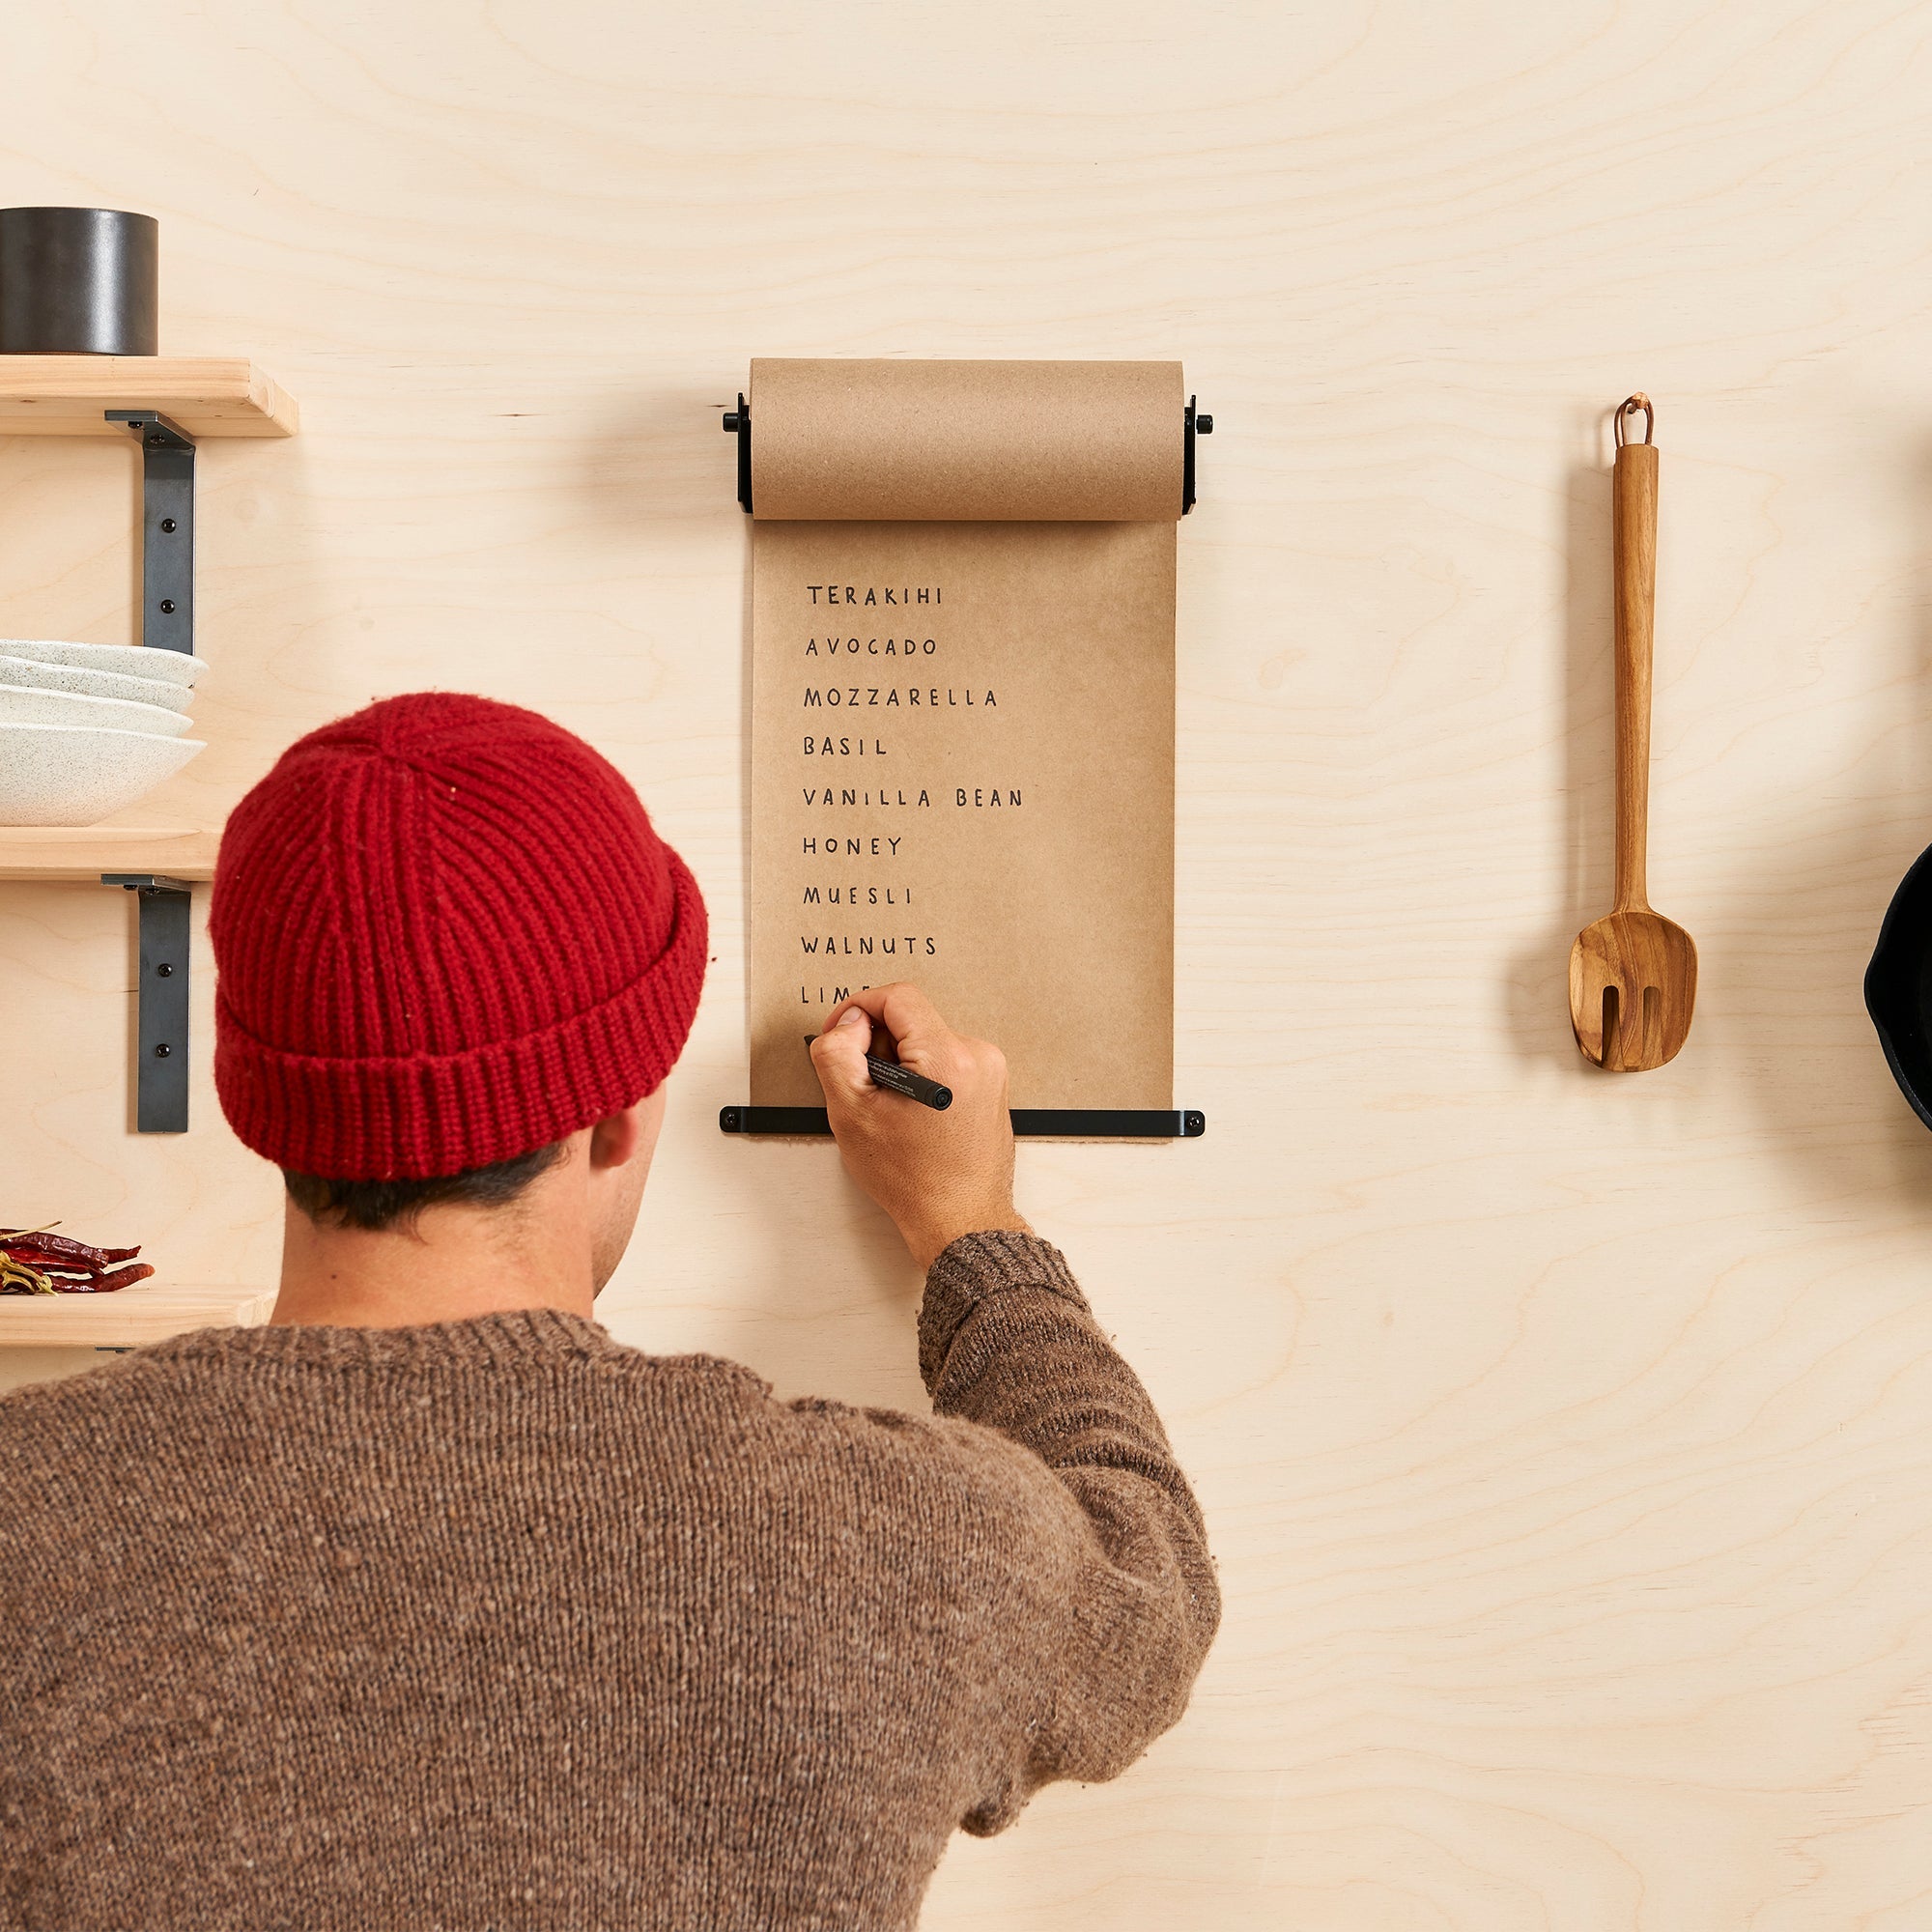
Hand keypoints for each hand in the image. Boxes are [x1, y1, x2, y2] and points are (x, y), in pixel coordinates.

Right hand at [809, 983, 1030, 1270]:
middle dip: (880, 1045)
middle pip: (912, 1019)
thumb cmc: (913, 1180)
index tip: (843, 1033)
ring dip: (901, 1063)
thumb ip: (837, 1054)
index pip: (898, 997)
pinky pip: (946, 1060)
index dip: (859, 1008)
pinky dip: (923, 1076)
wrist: (960, 1219)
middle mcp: (978, 1055)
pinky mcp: (992, 1083)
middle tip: (868, 1089)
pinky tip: (916, 1114)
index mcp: (948, 1057)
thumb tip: (849, 1023)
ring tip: (894, 1109)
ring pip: (927, 1040)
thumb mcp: (852, 1114)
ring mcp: (990, 1070)